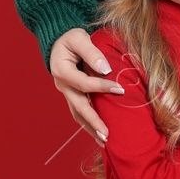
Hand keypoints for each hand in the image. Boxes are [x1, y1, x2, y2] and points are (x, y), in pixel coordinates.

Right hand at [49, 27, 123, 144]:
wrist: (59, 40)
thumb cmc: (70, 37)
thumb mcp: (79, 38)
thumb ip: (91, 52)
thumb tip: (106, 69)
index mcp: (62, 71)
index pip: (84, 84)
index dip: (102, 87)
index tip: (120, 90)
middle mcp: (62, 85)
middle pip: (78, 107)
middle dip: (93, 122)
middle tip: (107, 135)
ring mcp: (66, 92)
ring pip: (77, 114)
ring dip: (90, 128)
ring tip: (104, 141)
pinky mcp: (72, 95)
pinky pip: (79, 112)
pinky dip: (88, 123)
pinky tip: (98, 132)